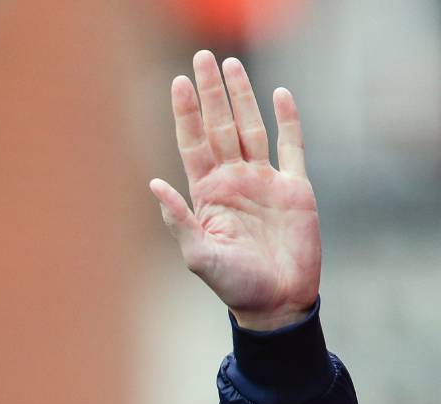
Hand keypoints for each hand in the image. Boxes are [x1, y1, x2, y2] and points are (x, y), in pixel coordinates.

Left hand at [150, 50, 319, 330]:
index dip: (185, 113)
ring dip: (242, 97)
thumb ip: (177, 219)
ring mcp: (264, 181)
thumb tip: (153, 183)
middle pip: (220, 125)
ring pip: (251, 127)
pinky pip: (292, 146)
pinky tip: (279, 93)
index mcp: (207, 193)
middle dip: (211, 93)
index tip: (178, 82)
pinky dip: (288, 119)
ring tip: (231, 65)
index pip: (192, 143)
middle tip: (202, 57)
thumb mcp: (197, 255)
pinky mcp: (295, 188)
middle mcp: (233, 180)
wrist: (275, 302)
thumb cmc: (232, 285)